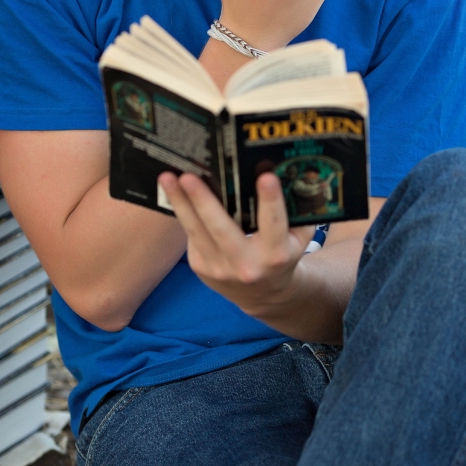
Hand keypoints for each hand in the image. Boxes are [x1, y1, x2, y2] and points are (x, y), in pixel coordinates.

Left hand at [156, 170, 314, 320]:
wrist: (264, 295)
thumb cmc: (282, 254)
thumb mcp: (297, 238)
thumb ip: (296, 211)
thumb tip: (285, 171)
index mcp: (276, 255)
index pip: (273, 224)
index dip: (270, 201)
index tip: (266, 176)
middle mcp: (247, 265)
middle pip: (221, 229)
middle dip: (203, 201)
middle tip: (190, 176)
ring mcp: (220, 269)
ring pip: (197, 231)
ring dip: (180, 203)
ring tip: (167, 178)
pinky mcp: (201, 268)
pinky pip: (191, 235)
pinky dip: (183, 212)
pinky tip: (174, 192)